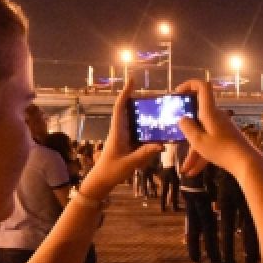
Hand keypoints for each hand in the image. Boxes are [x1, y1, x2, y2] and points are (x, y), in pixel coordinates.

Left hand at [80, 77, 161, 194]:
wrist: (101, 182)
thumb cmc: (111, 171)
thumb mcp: (129, 163)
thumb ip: (144, 154)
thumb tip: (161, 144)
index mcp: (117, 131)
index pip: (120, 108)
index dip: (125, 93)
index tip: (132, 80)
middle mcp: (120, 131)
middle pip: (128, 111)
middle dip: (138, 101)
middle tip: (154, 97)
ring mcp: (123, 137)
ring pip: (134, 121)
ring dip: (144, 116)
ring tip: (159, 112)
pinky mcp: (127, 144)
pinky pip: (138, 133)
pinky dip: (146, 130)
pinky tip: (157, 132)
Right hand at [175, 80, 259, 177]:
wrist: (247, 163)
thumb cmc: (221, 150)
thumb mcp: (198, 141)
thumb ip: (187, 128)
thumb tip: (182, 119)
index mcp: (209, 111)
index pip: (202, 87)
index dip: (189, 85)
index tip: (177, 94)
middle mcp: (216, 116)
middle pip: (198, 114)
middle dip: (185, 126)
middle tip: (173, 132)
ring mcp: (222, 127)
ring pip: (203, 133)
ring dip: (193, 150)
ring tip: (185, 169)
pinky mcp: (226, 138)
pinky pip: (210, 142)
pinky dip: (202, 155)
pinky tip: (194, 172)